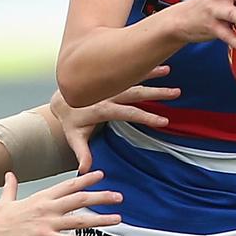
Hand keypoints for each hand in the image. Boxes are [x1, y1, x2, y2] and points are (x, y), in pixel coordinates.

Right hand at [0, 170, 122, 235]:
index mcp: (42, 197)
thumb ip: (11, 187)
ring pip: (79, 219)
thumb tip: (9, 174)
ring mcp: (47, 222)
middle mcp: (48, 207)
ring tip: (117, 219)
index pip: (69, 185)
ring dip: (101, 219)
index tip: (101, 175)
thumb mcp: (6, 200)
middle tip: (119, 196)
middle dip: (102, 197)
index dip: (86, 179)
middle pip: (80, 198)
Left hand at [51, 66, 180, 171]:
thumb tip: (85, 170)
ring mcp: (110, 84)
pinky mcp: (111, 79)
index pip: (127, 113)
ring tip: (168, 70)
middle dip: (156, 93)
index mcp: (102, 109)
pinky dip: (142, 67)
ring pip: (133, 78)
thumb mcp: (74, 138)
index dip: (146, 117)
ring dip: (151, 74)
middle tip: (176, 93)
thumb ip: (82, 153)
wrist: (59, 98)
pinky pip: (128, 72)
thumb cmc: (70, 121)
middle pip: (135, 92)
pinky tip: (159, 64)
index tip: (164, 121)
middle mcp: (107, 94)